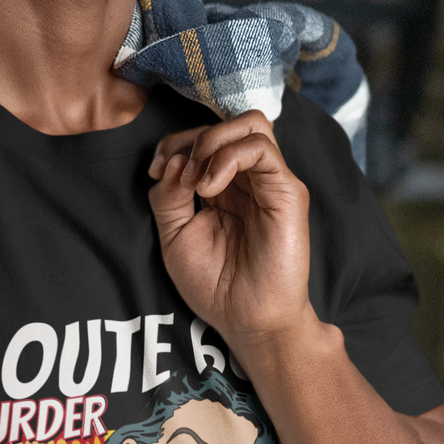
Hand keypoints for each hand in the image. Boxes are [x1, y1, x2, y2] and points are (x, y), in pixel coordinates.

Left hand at [147, 112, 313, 348]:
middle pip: (226, 123)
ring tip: (197, 180)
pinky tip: (210, 188)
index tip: (156, 172)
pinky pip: (261, 148)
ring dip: (211, 142)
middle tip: (177, 175)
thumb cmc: (216, 285)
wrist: (248, 320)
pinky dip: (228, 156)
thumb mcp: (175, 236)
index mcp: (225, 186)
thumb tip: (175, 161)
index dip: (174, 144)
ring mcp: (270, 182)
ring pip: (250, 123)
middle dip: (191, 139)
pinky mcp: (287, 191)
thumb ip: (169, 196)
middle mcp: (250, 179)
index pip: (204, 137)